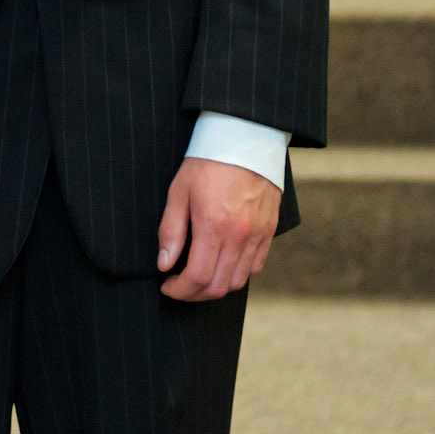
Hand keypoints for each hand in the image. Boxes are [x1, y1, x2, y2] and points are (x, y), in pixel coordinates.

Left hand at [158, 157, 280, 299]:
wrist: (245, 139)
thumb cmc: (207, 163)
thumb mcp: (178, 192)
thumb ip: (171, 231)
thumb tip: (164, 264)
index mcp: (214, 226)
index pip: (198, 278)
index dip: (179, 290)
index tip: (167, 286)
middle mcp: (239, 236)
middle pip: (218, 287)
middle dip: (194, 294)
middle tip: (179, 286)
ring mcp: (258, 235)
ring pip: (238, 281)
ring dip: (215, 287)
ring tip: (198, 277)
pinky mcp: (270, 231)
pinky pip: (255, 266)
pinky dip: (237, 273)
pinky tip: (221, 264)